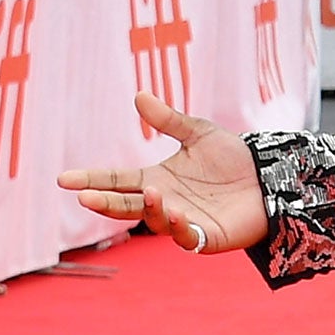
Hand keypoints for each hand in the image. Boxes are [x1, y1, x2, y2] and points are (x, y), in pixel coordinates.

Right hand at [58, 94, 265, 252]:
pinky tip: (177, 212)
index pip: (117, 181)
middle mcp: (165, 202)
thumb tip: (139, 96)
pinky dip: (178, 227)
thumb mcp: (199, 133)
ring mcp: (183, 222)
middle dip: (105, 202)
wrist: (269, 177)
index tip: (64, 180)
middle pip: (127, 206)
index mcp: (157, 179)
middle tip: (85, 197)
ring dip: (150, 209)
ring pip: (154, 222)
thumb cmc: (233, 158)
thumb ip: (169, 120)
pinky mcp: (205, 238)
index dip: (92, 180)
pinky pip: (185, 237)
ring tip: (153, 192)